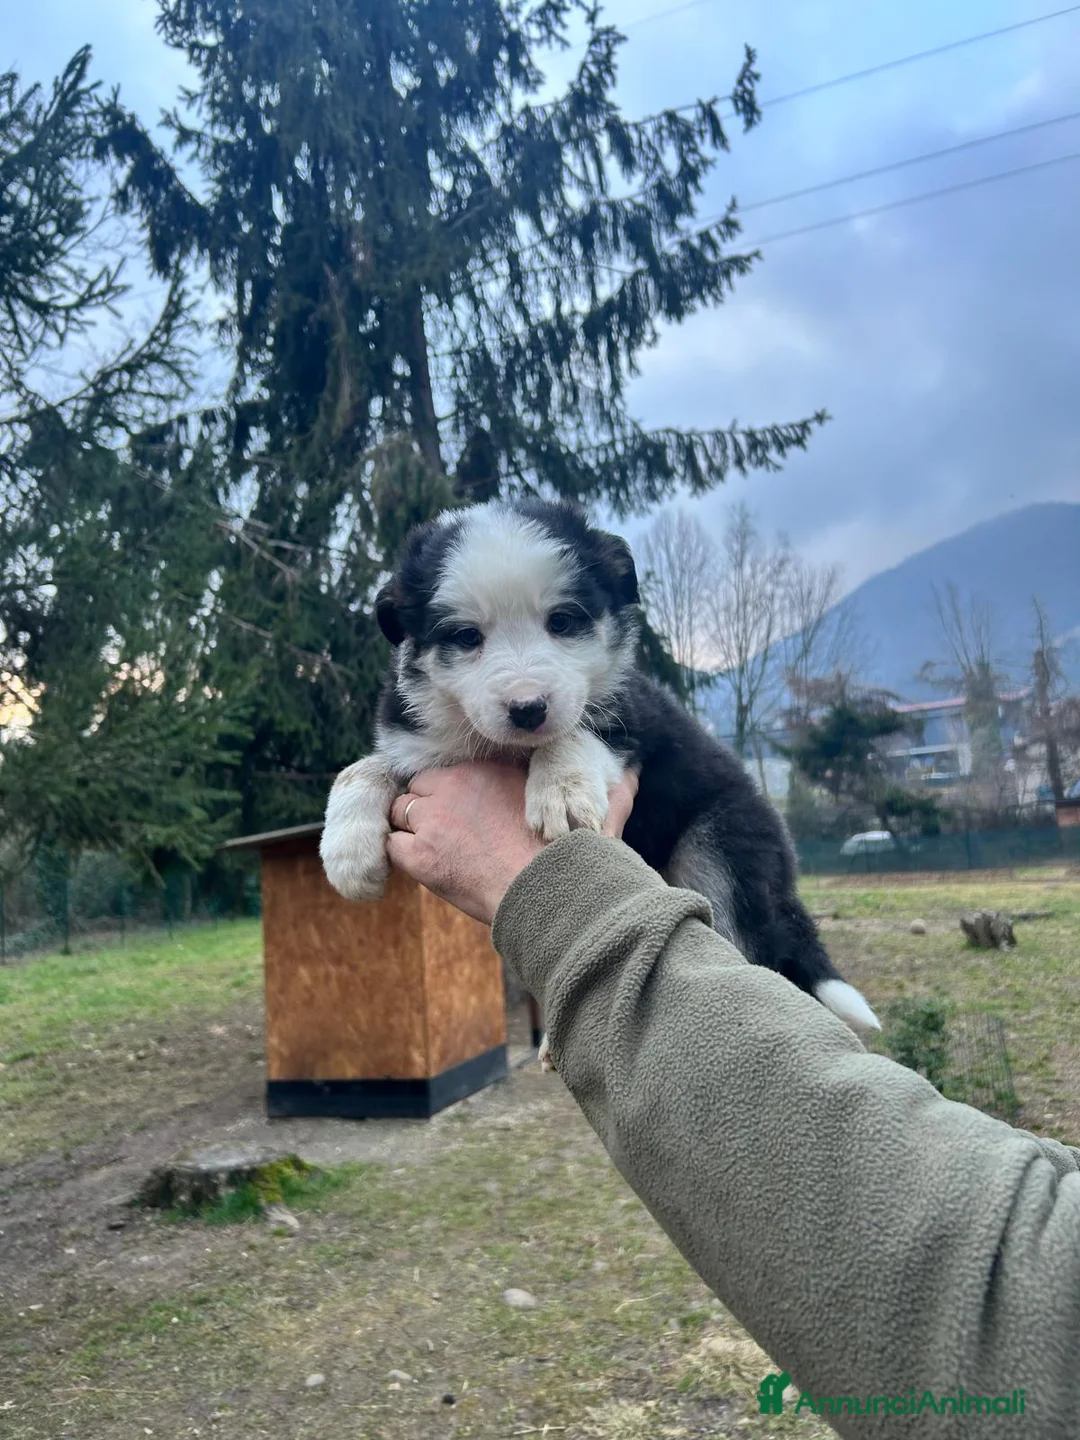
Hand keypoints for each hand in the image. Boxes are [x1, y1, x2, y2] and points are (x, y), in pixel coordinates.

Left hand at [386, 760, 637, 924]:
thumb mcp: (598, 813)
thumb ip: (612, 789)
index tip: (463, 813)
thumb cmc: (575, 858)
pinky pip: (392, 847)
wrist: (554, 895)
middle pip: (418, 789)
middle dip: (427, 809)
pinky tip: (422, 869)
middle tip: (446, 835)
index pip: (446, 772)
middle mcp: (454, 787)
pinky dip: (402, 857)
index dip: (451, 793)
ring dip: (412, 831)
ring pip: (400, 814)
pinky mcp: (421, 856)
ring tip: (434, 853)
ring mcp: (433, 821)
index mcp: (488, 771)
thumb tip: (634, 772)